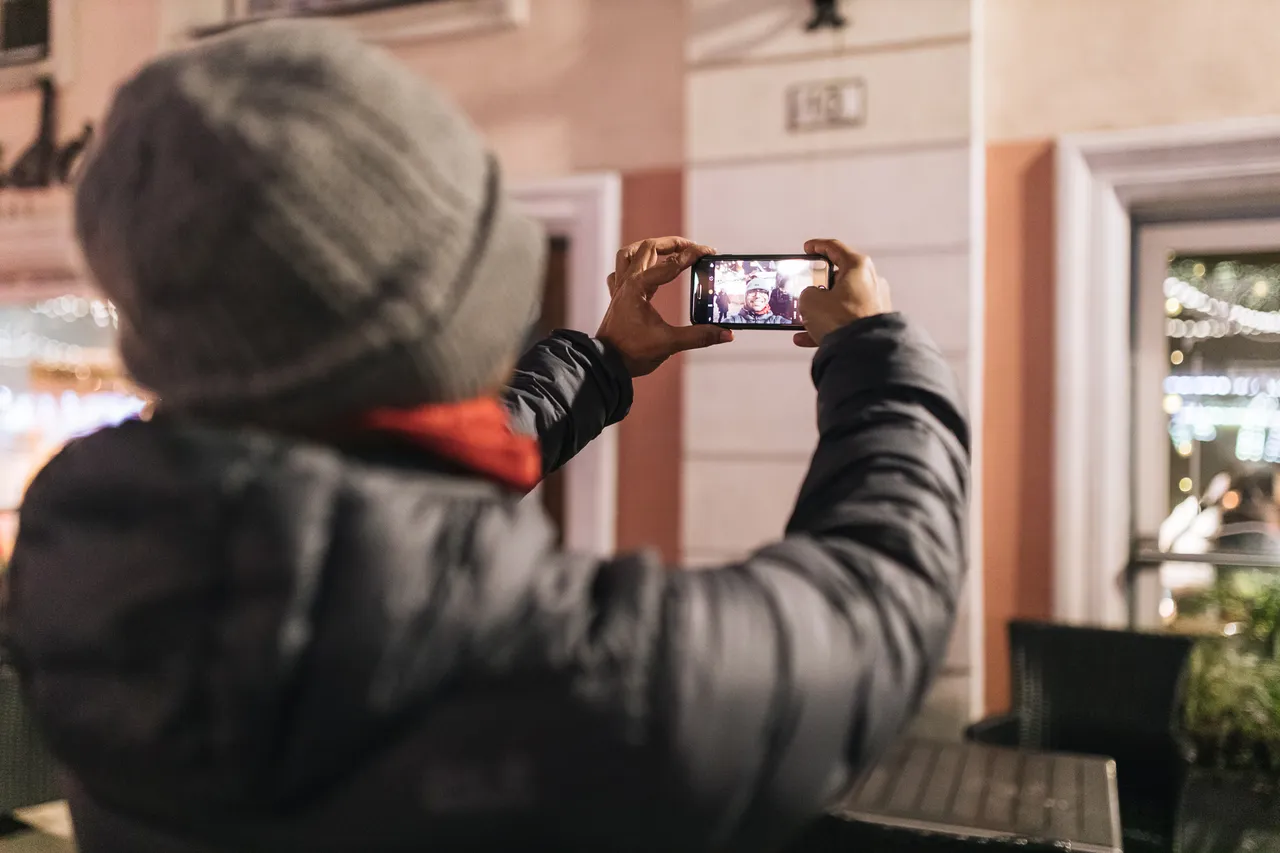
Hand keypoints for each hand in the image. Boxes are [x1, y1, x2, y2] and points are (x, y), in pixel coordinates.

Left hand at [597, 237, 732, 376]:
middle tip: (692, 247)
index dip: (692, 255)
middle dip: (672, 244)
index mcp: (639, 287)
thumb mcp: (669, 343)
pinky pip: (620, 272)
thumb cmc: (631, 352)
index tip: (709, 252)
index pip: (671, 264)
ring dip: (647, 248)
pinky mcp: (618, 298)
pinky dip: (632, 266)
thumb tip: (725, 334)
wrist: (607, 364)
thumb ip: (699, 336)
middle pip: (648, 248)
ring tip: (665, 249)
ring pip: (629, 254)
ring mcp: (620, 289)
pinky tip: (642, 271)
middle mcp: (628, 283)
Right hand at [793, 239, 891, 347]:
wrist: (862, 350)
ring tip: (804, 317)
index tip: (808, 248)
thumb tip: (812, 298)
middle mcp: (870, 281)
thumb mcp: (810, 300)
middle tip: (805, 287)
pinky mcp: (873, 323)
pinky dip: (827, 326)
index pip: (834, 247)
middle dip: (820, 283)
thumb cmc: (842, 320)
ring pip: (841, 301)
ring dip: (821, 309)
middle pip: (839, 276)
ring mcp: (874, 303)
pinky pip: (845, 320)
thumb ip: (807, 293)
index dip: (817, 246)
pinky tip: (806, 336)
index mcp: (858, 266)